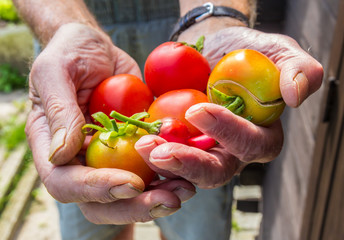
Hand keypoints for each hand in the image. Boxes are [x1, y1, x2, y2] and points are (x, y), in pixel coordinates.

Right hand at [26, 23, 194, 223]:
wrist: (97, 50)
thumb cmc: (70, 53)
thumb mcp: (56, 72)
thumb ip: (60, 111)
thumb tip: (60, 155)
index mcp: (52, 146)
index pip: (65, 183)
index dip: (96, 190)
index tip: (130, 184)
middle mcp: (79, 160)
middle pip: (99, 202)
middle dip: (133, 206)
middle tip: (168, 200)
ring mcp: (107, 158)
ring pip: (128, 195)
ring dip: (157, 198)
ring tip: (185, 190)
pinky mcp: (132, 149)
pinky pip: (149, 170)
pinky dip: (169, 176)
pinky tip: (190, 174)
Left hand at [135, 27, 322, 188]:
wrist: (210, 49)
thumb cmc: (245, 51)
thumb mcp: (277, 51)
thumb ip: (297, 68)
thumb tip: (295, 95)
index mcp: (259, 137)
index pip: (250, 145)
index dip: (227, 132)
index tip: (198, 110)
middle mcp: (230, 153)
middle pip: (215, 173)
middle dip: (188, 164)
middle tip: (159, 151)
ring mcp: (200, 152)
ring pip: (184, 173)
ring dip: (162, 164)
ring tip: (142, 145)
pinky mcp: (176, 145)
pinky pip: (162, 159)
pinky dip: (148, 156)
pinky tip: (133, 142)